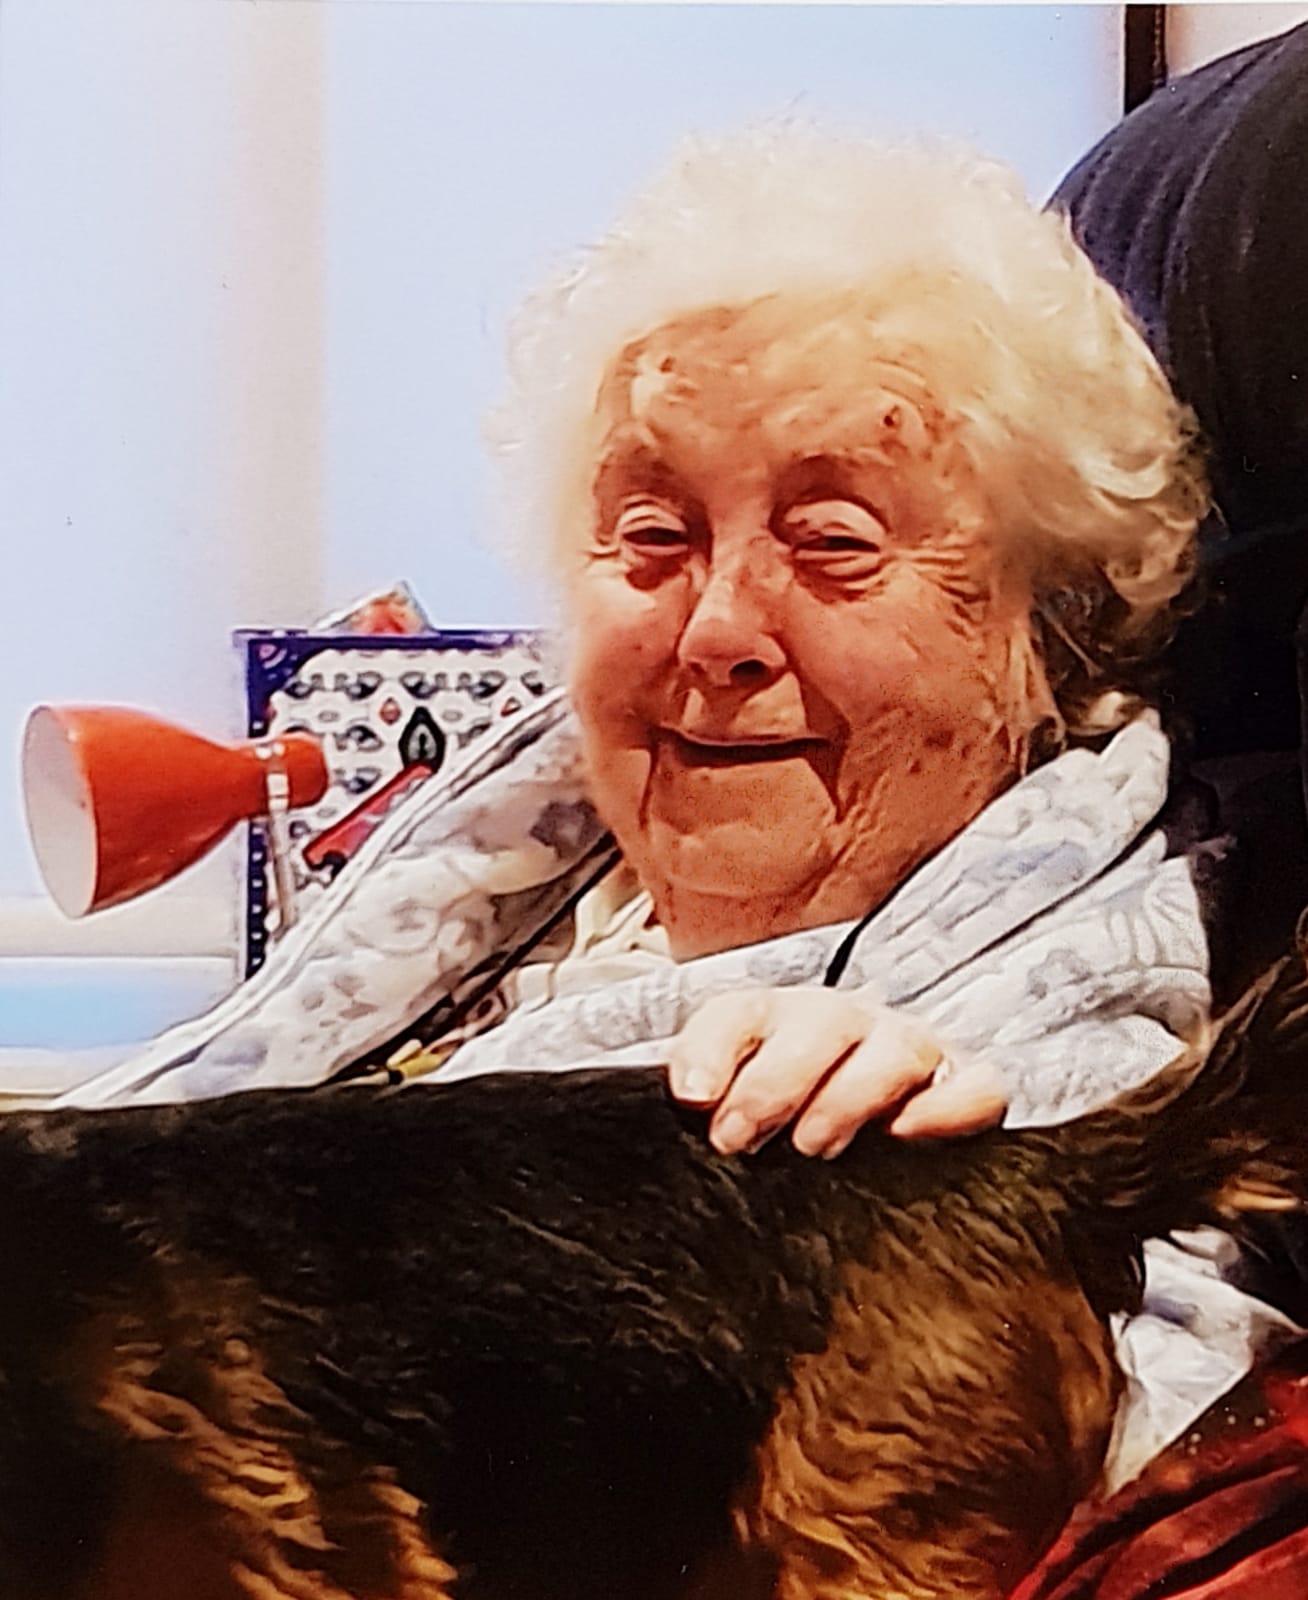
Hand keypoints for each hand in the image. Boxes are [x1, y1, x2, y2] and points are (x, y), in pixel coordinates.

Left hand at [666, 987, 1006, 1156]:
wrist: (885, 1134)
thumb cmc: (792, 1122)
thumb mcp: (735, 1108)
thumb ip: (711, 1095)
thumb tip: (692, 1096)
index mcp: (779, 1021)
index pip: (743, 1012)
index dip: (713, 1047)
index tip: (694, 1097)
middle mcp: (847, 1023)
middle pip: (819, 1022)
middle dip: (774, 1080)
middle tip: (737, 1136)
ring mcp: (911, 1050)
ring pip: (895, 1045)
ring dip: (849, 1092)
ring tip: (812, 1144)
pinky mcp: (964, 1088)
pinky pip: (975, 1086)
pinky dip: (946, 1106)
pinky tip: (906, 1131)